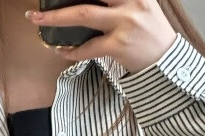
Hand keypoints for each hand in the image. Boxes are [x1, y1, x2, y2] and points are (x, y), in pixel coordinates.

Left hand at [26, 1, 177, 74]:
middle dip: (60, 1)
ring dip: (56, 18)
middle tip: (37, 6)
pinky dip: (72, 51)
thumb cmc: (151, 33)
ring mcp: (124, 23)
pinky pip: (88, 48)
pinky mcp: (119, 45)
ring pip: (83, 15)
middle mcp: (130, 2)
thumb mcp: (142, 4)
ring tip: (37, 19)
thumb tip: (93, 1)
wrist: (167, 61)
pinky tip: (62, 50)